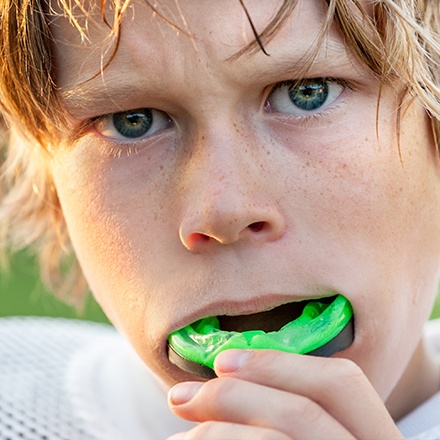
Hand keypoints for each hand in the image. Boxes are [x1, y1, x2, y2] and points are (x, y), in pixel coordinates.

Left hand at [167, 350, 402, 438]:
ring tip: (179, 436)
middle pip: (303, 411)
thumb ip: (288, 413)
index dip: (278, 363)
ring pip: (276, 439)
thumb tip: (231, 373)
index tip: (222, 361)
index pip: (342, 383)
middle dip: (233, 395)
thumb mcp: (310, 430)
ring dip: (216, 430)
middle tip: (181, 397)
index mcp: (374, 437)